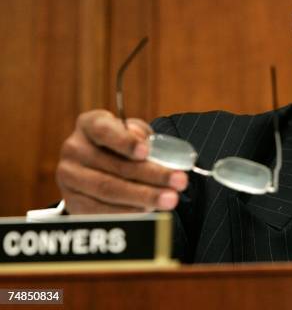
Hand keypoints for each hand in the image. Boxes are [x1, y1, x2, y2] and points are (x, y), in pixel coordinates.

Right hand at [56, 110, 187, 213]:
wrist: (96, 167)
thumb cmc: (121, 146)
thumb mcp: (132, 133)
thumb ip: (141, 136)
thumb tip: (149, 150)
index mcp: (89, 124)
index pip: (104, 130)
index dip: (125, 142)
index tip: (146, 151)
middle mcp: (74, 149)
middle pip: (115, 166)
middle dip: (151, 175)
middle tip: (179, 181)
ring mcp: (69, 177)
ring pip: (109, 190)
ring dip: (144, 196)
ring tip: (170, 199)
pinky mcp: (72, 201)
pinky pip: (101, 210)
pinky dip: (127, 211)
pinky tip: (147, 210)